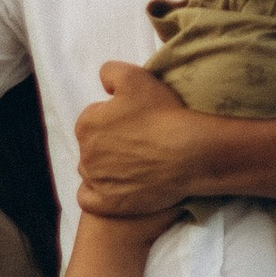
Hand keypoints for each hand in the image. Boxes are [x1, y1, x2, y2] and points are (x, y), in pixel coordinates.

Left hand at [75, 59, 205, 215]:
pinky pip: (88, 199)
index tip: (135, 121)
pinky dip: (97, 193)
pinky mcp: (108, 204)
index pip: (93, 119)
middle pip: (92, 146)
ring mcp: (96, 181)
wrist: (190, 152)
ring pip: (92, 171)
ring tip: (134, 164)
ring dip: (105, 168)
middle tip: (138, 142)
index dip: (114, 118)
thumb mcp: (135, 76)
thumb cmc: (163, 113)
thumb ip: (110, 72)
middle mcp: (86, 154)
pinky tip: (114, 187)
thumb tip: (103, 82)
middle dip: (109, 143)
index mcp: (86, 124)